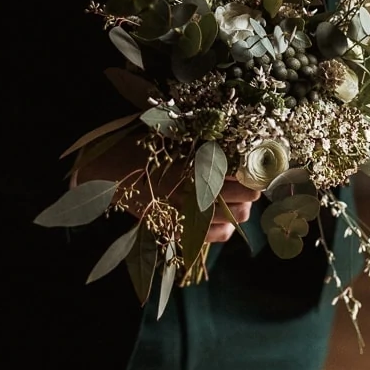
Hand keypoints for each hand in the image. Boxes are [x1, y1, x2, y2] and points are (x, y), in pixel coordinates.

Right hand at [76, 134, 259, 241]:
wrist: (108, 170)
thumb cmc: (143, 145)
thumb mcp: (175, 133)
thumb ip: (205, 137)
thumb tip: (238, 134)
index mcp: (199, 160)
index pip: (246, 168)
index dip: (258, 167)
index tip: (260, 163)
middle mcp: (198, 186)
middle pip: (249, 193)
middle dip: (254, 187)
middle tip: (252, 180)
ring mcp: (190, 210)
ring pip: (238, 215)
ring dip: (243, 206)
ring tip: (238, 198)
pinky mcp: (180, 227)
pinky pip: (217, 235)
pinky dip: (226, 228)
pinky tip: (222, 218)